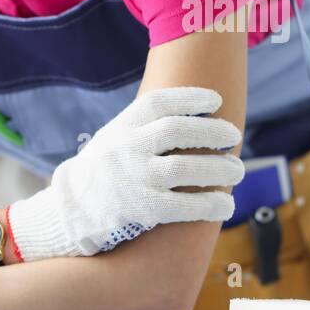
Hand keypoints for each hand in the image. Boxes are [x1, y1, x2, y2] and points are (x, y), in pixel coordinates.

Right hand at [5, 86, 244, 259]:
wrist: (71, 211)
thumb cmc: (105, 170)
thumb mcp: (114, 137)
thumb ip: (145, 124)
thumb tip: (194, 111)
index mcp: (121, 127)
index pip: (158, 103)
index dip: (190, 98)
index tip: (216, 100)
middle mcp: (126, 149)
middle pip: (176, 131)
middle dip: (212, 132)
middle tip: (235, 136)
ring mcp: (133, 179)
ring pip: (184, 168)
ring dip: (219, 169)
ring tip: (238, 170)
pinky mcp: (141, 210)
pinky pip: (183, 206)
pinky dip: (209, 205)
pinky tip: (226, 206)